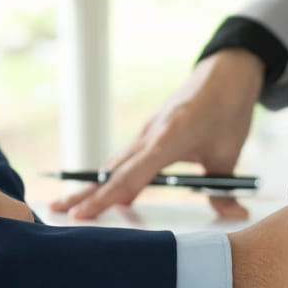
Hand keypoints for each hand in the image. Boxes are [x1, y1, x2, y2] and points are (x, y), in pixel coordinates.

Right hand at [53, 49, 262, 220]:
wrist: (225, 73)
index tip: (81, 214)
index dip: (105, 198)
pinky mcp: (149, 132)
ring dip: (91, 184)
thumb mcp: (229, 152)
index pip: (130, 177)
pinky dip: (109, 175)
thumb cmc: (228, 109)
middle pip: (110, 171)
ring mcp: (146, 133)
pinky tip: (100, 189)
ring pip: (113, 164)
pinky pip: (124, 158)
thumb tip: (233, 215)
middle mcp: (149, 136)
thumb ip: (223, 188)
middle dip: (83, 193)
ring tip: (66, 204)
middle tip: (54, 210)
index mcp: (167, 139)